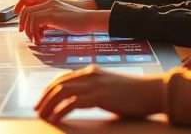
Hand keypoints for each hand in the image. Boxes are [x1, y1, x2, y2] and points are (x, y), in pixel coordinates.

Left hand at [17, 0, 108, 42]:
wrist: (89, 19)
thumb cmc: (77, 21)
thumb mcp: (60, 19)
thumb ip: (49, 21)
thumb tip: (39, 29)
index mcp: (50, 1)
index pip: (28, 1)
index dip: (20, 10)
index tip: (20, 22)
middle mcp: (48, 2)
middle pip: (26, 9)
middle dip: (23, 23)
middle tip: (25, 33)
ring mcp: (50, 7)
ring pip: (29, 15)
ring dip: (29, 29)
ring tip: (35, 39)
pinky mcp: (53, 15)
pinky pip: (36, 21)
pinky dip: (34, 31)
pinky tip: (40, 38)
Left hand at [36, 66, 164, 123]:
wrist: (153, 91)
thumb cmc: (136, 93)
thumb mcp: (112, 88)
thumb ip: (97, 91)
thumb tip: (85, 101)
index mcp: (93, 71)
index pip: (64, 78)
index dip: (50, 88)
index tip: (43, 99)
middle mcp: (91, 74)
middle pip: (59, 84)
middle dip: (45, 96)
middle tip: (37, 109)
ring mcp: (95, 84)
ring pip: (62, 92)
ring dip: (49, 104)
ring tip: (42, 115)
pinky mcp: (99, 96)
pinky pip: (73, 103)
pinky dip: (60, 111)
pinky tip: (55, 119)